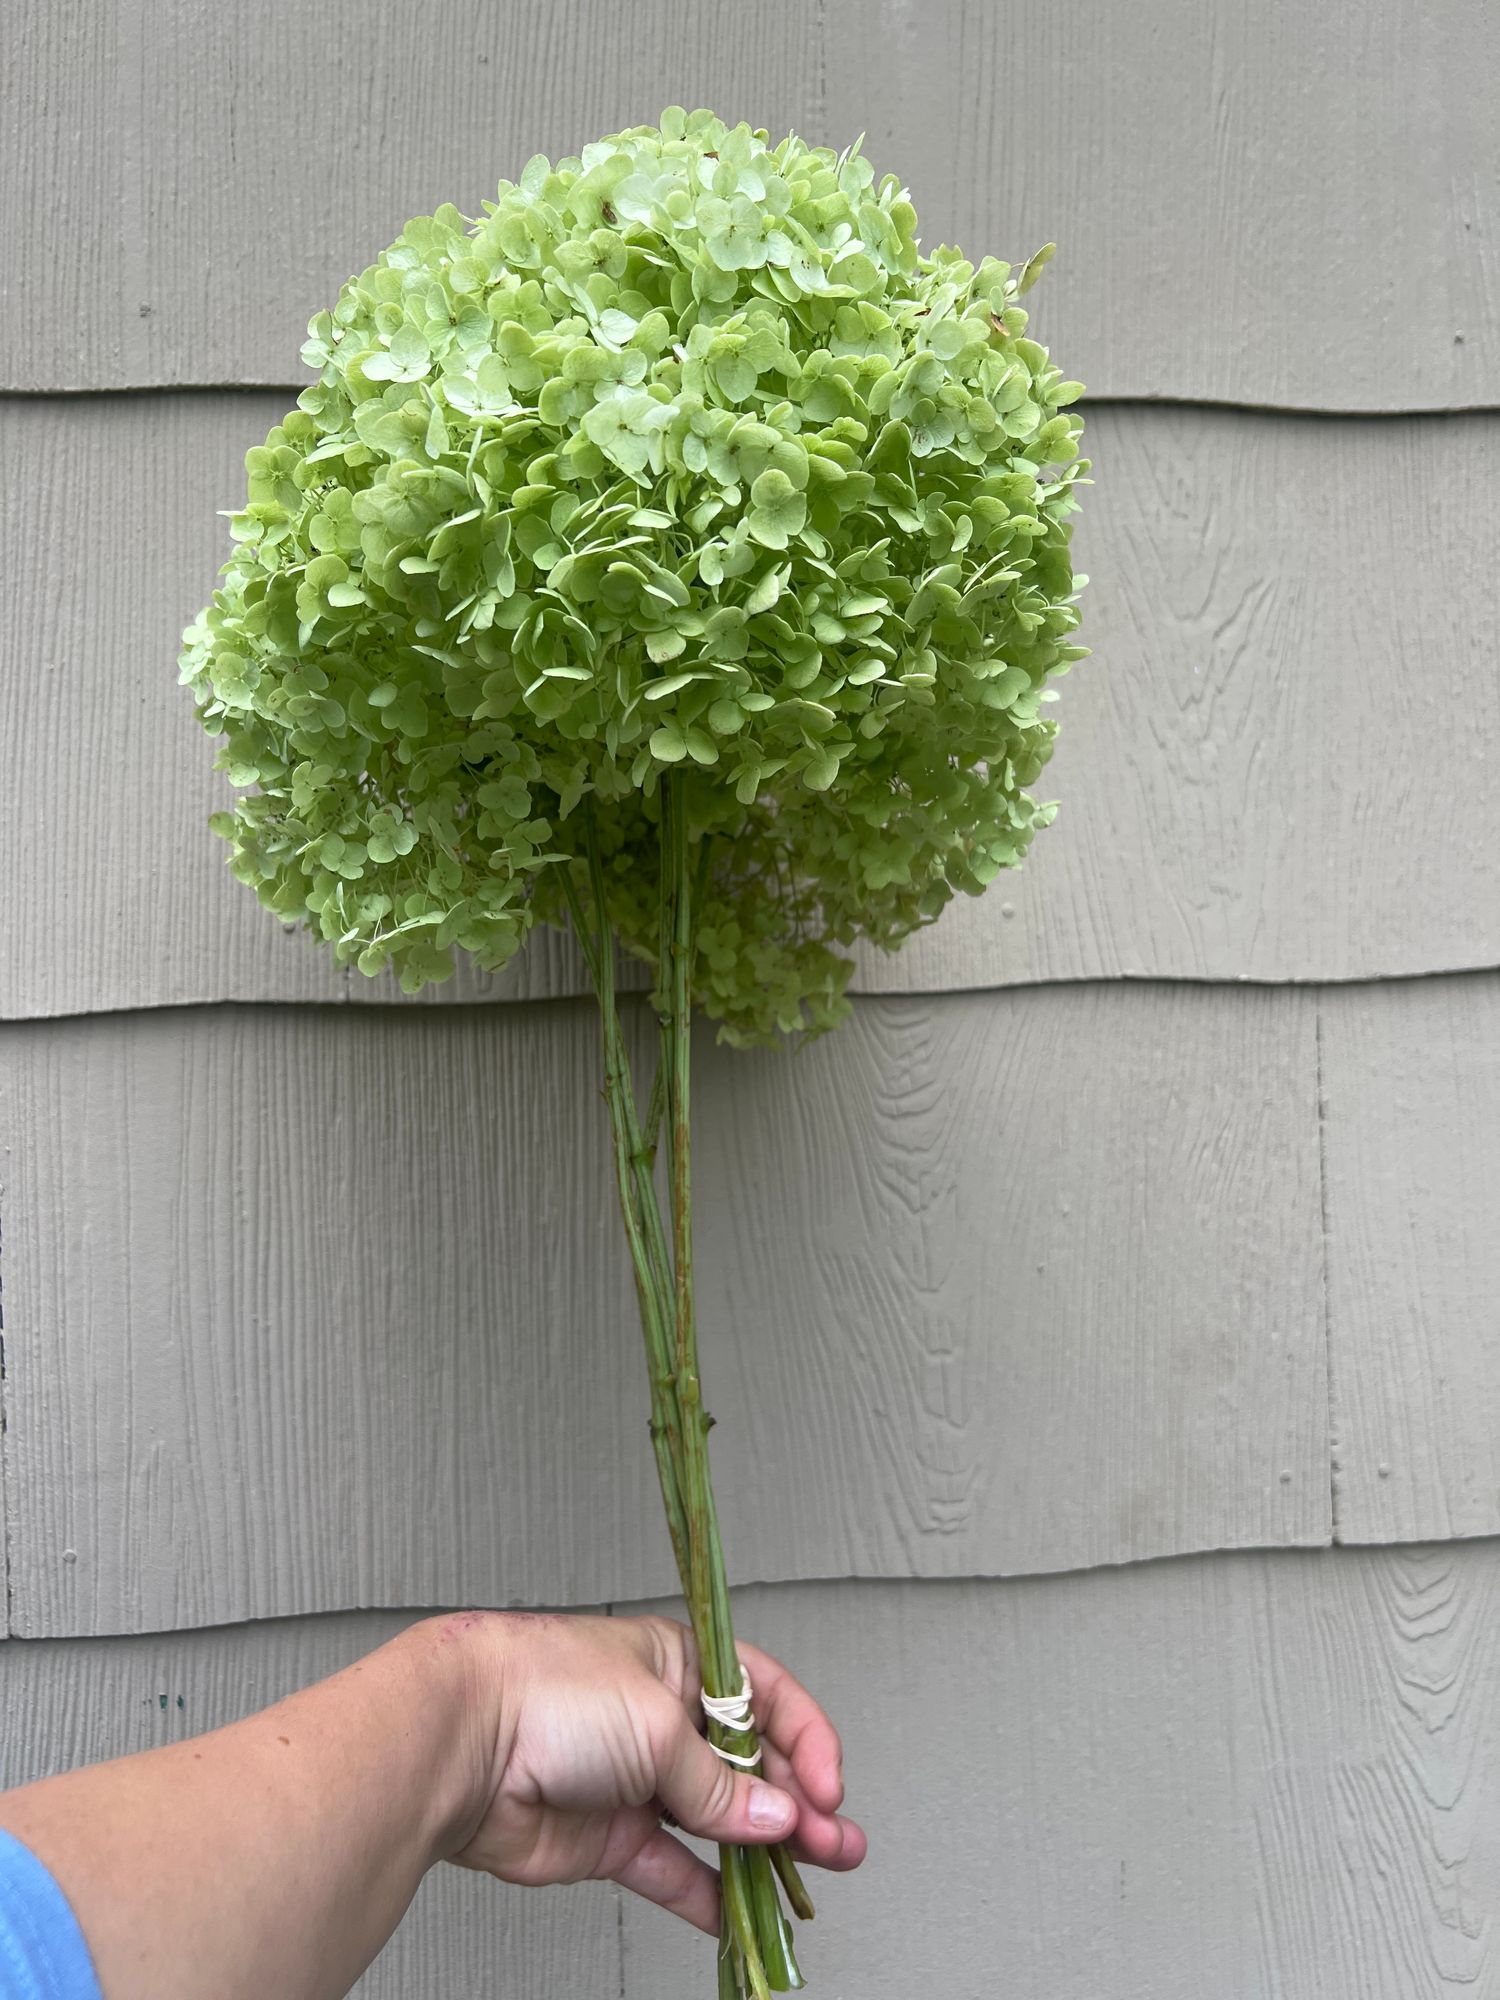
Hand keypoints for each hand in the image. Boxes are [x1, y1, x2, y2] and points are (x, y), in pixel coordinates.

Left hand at [436, 1608, 867, 1933]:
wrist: (459, 1743)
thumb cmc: (546, 1690)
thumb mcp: (658, 1725)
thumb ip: (719, 1785)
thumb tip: (772, 1817)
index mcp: (679, 1664)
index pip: (764, 1697)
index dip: (803, 1739)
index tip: (826, 1785)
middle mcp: (661, 1719)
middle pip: (748, 1767)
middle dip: (796, 1805)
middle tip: (836, 1844)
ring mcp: (635, 1781)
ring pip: (716, 1824)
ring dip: (764, 1853)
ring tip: (809, 1881)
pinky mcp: (607, 1838)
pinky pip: (671, 1870)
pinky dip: (706, 1895)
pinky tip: (738, 1915)